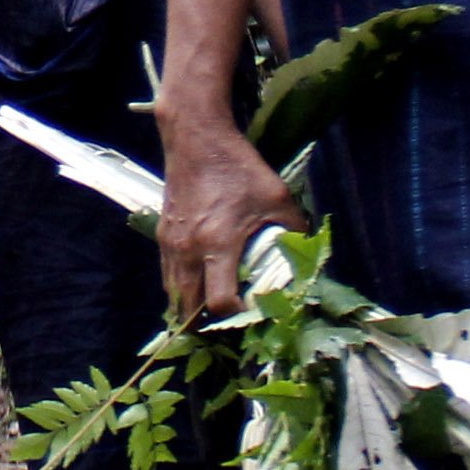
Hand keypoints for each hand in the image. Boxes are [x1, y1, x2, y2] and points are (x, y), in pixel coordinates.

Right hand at [158, 115, 307, 323]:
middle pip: (189, 309)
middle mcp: (189, 250)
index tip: (253, 315)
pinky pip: (168, 276)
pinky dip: (181, 289)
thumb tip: (307, 252)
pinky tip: (198, 287)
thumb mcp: (276, 196)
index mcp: (218, 243)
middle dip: (207, 326)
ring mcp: (171, 245)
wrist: (195, 139)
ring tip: (213, 316)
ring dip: (190, 309)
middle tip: (229, 330)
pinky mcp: (162, 237)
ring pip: (174, 296)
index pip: (221, 301)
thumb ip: (293, 227)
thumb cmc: (237, 166)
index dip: (237, 316)